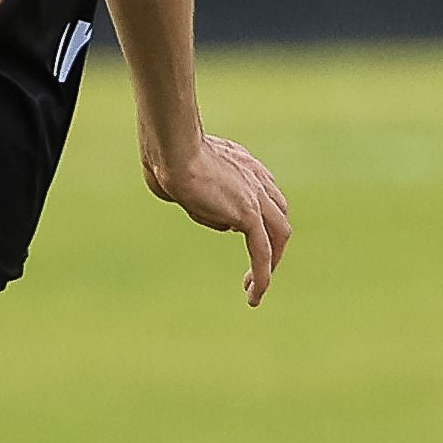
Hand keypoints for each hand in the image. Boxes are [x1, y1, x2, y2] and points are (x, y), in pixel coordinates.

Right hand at [144, 129, 292, 304]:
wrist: (171, 148)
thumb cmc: (163, 156)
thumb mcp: (181, 175)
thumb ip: (196, 193)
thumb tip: (207, 212)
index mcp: (242, 163)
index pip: (263, 192)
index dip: (260, 215)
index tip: (240, 233)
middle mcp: (255, 177)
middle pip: (278, 214)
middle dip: (272, 242)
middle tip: (256, 267)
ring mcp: (255, 195)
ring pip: (278, 235)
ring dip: (271, 264)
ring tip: (254, 290)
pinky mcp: (249, 213)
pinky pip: (263, 252)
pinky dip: (262, 275)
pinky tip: (253, 294)